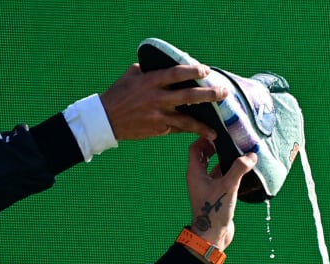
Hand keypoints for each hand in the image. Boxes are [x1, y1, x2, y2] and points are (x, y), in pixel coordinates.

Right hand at [100, 64, 228, 140]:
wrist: (106, 120)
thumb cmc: (119, 93)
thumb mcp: (132, 74)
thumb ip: (151, 69)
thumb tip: (169, 64)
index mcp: (150, 81)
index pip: (176, 73)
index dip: (192, 70)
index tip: (206, 70)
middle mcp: (157, 99)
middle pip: (188, 96)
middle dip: (208, 94)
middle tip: (224, 93)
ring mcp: (158, 116)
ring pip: (186, 121)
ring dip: (204, 125)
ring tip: (218, 128)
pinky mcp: (158, 130)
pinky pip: (178, 129)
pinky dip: (191, 131)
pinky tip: (204, 133)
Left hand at [186, 138, 257, 250]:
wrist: (212, 235)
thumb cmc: (215, 211)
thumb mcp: (228, 186)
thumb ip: (239, 169)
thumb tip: (251, 155)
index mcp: (195, 173)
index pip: (196, 148)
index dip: (205, 138)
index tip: (219, 133)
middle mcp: (198, 178)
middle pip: (204, 155)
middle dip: (216, 146)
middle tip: (230, 140)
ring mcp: (206, 186)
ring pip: (213, 166)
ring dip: (224, 159)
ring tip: (239, 152)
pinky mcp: (215, 194)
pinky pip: (221, 177)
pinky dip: (229, 171)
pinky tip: (242, 170)